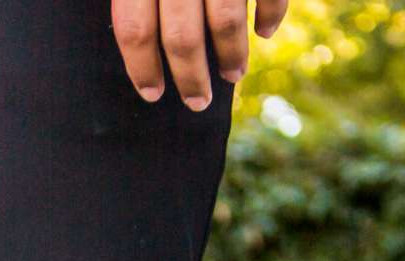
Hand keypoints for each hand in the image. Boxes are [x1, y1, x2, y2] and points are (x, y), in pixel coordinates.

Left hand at [110, 0, 288, 110]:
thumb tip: (133, 38)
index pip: (135, 31)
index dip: (141, 67)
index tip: (151, 93)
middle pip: (181, 37)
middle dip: (191, 76)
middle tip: (197, 102)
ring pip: (226, 21)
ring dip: (232, 54)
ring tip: (233, 75)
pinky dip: (271, 14)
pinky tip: (265, 31)